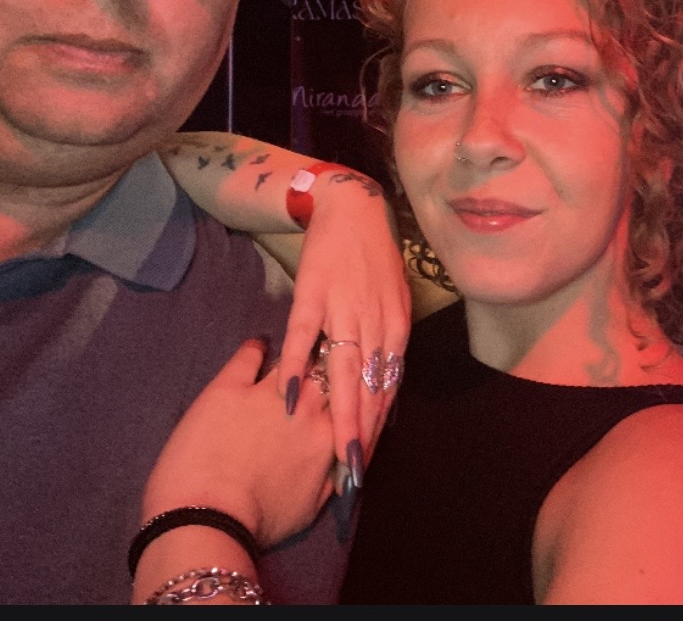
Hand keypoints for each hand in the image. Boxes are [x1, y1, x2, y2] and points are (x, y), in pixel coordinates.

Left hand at [142, 338, 335, 548]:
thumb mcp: (310, 509)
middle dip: (329, 363)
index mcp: (328, 435)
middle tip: (324, 359)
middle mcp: (304, 406)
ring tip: (296, 347)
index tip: (345, 383)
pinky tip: (258, 343)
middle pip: (326, 372)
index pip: (348, 399)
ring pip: (292, 358)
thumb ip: (332, 477)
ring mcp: (266, 392)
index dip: (347, 390)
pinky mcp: (229, 385)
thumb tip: (345, 461)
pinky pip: (248, 355)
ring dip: (296, 353)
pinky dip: (255, 347)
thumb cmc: (260, 521)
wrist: (207, 518)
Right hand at [276, 171, 410, 486]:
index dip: (379, 428)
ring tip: (333, 449)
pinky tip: (286, 395)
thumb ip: (387, 345)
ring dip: (339, 413)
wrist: (354, 209)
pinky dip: (295, 366)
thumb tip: (384, 389)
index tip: (368, 462)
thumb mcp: (393, 303)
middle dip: (362, 433)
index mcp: (396, 328)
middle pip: (369, 388)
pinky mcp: (312, 295)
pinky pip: (303, 336)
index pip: (389, 389)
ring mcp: (343, 309)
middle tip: (353, 474)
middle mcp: (375, 323)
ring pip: (343, 370)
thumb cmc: (373, 260)